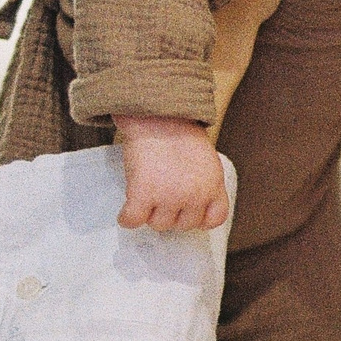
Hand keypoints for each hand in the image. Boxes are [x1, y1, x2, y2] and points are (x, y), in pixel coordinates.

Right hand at [117, 115, 228, 230]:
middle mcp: (194, 195)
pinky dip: (127, 217)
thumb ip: (203, 184)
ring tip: (147, 191)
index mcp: (212, 186)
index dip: (198, 217)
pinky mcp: (143, 194)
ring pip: (158, 224)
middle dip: (171, 212)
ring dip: (149, 213)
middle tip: (161, 192)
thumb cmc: (178, 133)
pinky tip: (129, 207)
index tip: (187, 209)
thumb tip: (190, 205)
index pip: (213, 220)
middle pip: (182, 225)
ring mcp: (169, 196)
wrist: (157, 116)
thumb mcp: (206, 160)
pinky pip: (133, 220)